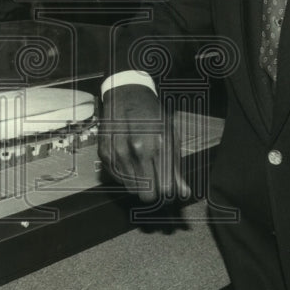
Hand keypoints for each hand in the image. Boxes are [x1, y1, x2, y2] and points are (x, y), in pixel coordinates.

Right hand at [98, 84, 190, 202]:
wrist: (127, 94)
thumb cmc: (152, 113)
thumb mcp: (171, 135)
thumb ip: (176, 165)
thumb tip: (184, 192)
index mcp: (158, 144)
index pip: (164, 187)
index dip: (168, 192)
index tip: (168, 188)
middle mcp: (137, 150)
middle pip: (146, 194)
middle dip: (153, 192)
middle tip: (156, 180)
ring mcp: (118, 152)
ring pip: (131, 189)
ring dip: (139, 182)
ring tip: (143, 164)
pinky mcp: (104, 153)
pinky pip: (117, 179)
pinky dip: (125, 174)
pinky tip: (130, 159)